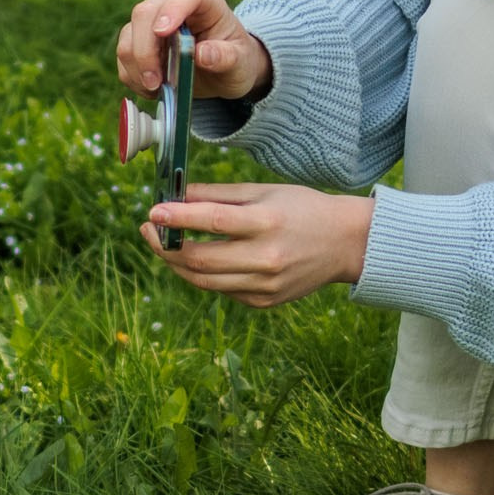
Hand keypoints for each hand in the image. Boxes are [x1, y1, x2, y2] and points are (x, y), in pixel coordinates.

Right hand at [115, 0, 272, 100]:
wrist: (224, 71)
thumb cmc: (236, 60)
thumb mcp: (241, 62)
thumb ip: (226, 57)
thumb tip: (203, 54)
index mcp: (204, 1)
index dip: (172, 9)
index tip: (163, 32)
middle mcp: (172, 4)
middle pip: (144, 14)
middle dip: (145, 51)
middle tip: (156, 82)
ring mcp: (151, 22)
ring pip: (128, 37)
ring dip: (137, 67)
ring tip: (157, 89)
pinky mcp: (137, 41)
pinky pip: (124, 57)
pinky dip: (133, 77)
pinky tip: (152, 89)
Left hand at [139, 183, 372, 307]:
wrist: (344, 244)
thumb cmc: (302, 209)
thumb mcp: (264, 191)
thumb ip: (219, 195)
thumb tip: (176, 196)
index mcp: (268, 223)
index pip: (213, 222)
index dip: (178, 218)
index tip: (152, 211)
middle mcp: (266, 258)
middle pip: (200, 259)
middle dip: (166, 246)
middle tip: (149, 229)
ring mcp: (265, 285)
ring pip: (203, 281)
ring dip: (177, 264)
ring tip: (165, 244)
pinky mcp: (263, 302)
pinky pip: (221, 290)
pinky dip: (203, 274)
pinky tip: (198, 259)